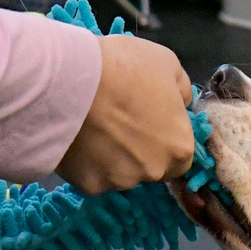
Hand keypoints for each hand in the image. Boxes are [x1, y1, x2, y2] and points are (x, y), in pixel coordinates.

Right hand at [55, 33, 195, 193]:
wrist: (69, 80)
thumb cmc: (124, 67)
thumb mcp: (168, 64)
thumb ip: (181, 93)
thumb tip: (181, 105)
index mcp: (179, 147)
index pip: (180, 155)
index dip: (164, 139)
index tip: (146, 122)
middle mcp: (154, 171)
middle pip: (150, 166)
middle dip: (138, 150)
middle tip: (117, 122)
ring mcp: (120, 181)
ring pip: (119, 172)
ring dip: (111, 156)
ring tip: (92, 127)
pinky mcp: (88, 185)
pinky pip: (91, 175)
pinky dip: (86, 161)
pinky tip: (76, 138)